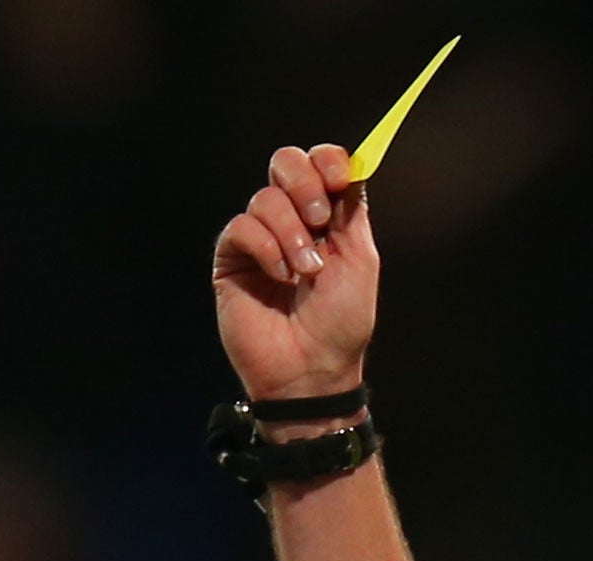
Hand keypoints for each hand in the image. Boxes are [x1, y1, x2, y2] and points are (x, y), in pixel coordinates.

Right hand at [212, 144, 377, 402]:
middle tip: (319, 218)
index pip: (320, 163)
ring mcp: (260, 239)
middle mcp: (292, 221)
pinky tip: (280, 276)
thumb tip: (347, 165)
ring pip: (265, 197)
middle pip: (285, 163)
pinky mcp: (232, 259)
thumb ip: (351, 209)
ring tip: (305, 270)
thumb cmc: (341, 322)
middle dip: (304, 182)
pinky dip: (266, 246)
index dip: (328, 161)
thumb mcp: (360, 258)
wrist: (312, 367)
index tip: (340, 180)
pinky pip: (242, 227)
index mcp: (327, 217)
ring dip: (290, 231)